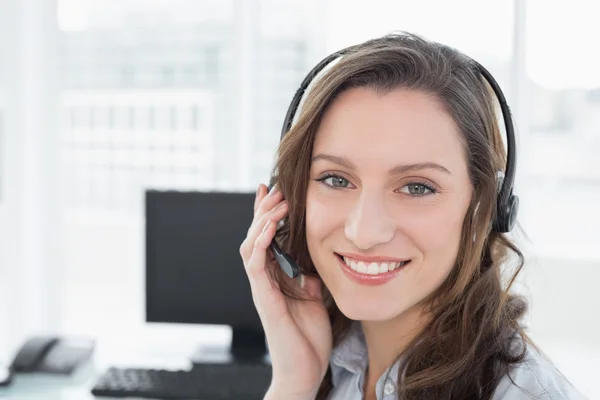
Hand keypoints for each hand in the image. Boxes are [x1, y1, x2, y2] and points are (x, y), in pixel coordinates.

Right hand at [239, 184, 331, 398]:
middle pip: (254, 237)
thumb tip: (312, 261)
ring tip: (275, 203)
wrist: (305, 370)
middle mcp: (265, 280)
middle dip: (263, 211)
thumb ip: (309, 278)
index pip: (267, 239)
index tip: (273, 190)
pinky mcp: (264, 299)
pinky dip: (260, 243)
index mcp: (276, 277)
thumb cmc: (308, 337)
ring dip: (261, 222)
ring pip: (250, 246)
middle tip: (274, 189)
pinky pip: (255, 265)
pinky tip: (269, 228)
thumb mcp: (314, 298)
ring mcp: (262, 288)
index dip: (266, 214)